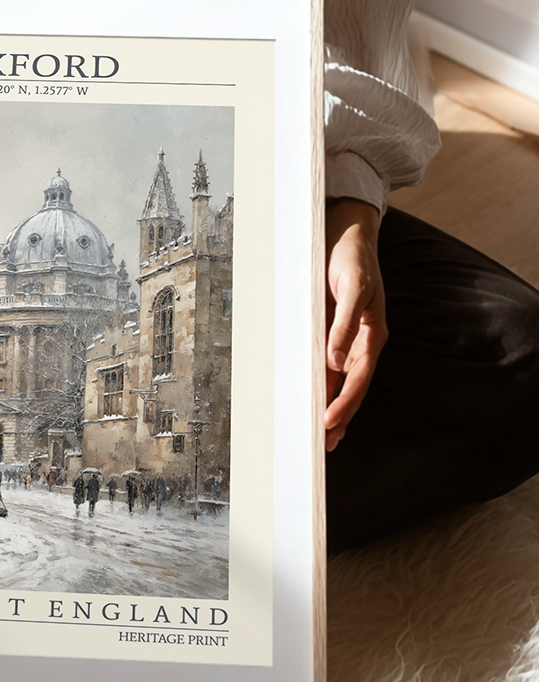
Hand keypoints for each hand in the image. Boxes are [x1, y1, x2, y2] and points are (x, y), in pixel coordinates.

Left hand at [324, 198, 386, 451]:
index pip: (358, 378)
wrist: (346, 234)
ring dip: (329, 407)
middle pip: (350, 388)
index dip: (345, 402)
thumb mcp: (352, 286)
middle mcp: (360, 342)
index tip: (328, 424)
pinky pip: (324, 366)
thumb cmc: (352, 257)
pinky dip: (319, 386)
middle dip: (339, 417)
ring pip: (337, 381)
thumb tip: (335, 361)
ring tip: (319, 438)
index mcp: (372, 335)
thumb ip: (345, 323)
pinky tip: (310, 401)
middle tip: (323, 447)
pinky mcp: (330, 332)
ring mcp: (345, 339)